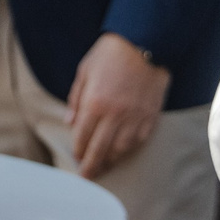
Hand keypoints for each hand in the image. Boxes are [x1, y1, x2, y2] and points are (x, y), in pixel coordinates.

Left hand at [68, 33, 169, 179]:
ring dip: (111, 160)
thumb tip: (70, 123)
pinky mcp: (150, 115)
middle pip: (101, 149)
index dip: (78, 150)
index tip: (76, 157)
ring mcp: (134, 116)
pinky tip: (123, 153)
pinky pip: (139, 139)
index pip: (83, 136)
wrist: (144, 42)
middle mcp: (115, 114)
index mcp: (95, 103)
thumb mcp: (84, 71)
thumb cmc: (110, 53)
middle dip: (92, 165)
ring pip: (121, 148)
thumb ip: (76, 99)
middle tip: (87, 177)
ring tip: (104, 167)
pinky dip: (129, 149)